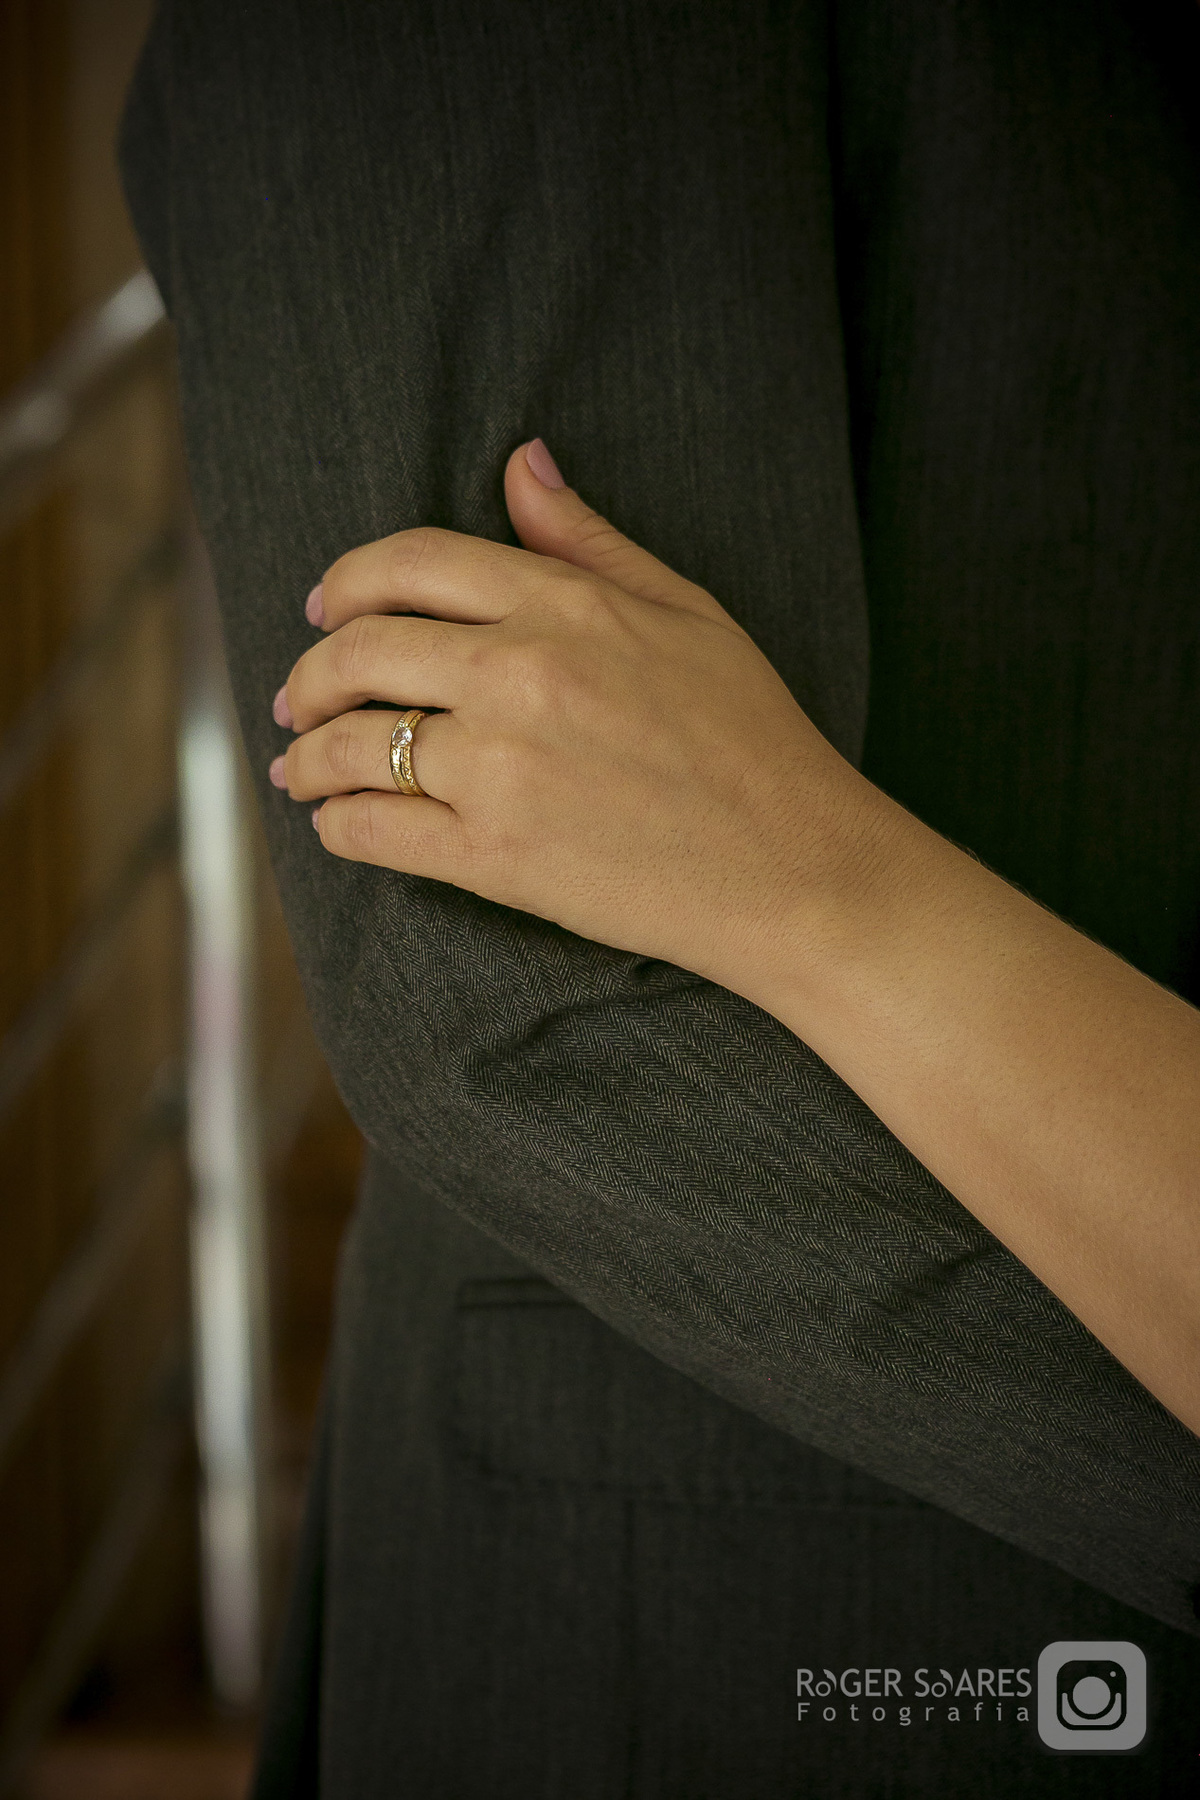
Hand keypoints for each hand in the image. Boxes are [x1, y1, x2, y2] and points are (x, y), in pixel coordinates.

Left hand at [269, 439, 875, 996]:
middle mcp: (516, 675)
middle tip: (297, 695)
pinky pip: (373, 830)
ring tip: (296, 769)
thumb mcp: (686, 611)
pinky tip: (336, 823)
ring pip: (349, 744)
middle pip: (361, 650)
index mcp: (561, 606)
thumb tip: (520, 460)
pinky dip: (337, 825)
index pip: (409, 566)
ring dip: (304, 754)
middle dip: (310, 672)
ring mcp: (499, 769)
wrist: (793, 865)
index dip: (345, 582)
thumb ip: (588, 540)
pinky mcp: (495, 858)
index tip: (323, 608)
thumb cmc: (751, 737)